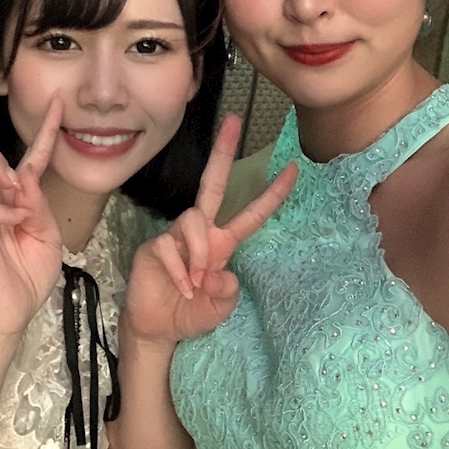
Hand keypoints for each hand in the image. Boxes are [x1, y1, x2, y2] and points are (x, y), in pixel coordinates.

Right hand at [0, 64, 63, 339]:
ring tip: (12, 185)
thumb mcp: (44, 230)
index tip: (57, 99)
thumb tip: (22, 173)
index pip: (18, 154)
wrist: (11, 313)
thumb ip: (35, 199)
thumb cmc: (25, 273)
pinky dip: (1, 209)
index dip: (42, 127)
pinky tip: (14, 223)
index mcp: (5, 194)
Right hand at [124, 115, 296, 345]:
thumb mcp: (222, 307)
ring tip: (196, 282)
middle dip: (223, 151)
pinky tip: (182, 288)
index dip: (272, 194)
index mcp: (221, 244)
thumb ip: (228, 290)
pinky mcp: (154, 247)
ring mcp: (175, 237)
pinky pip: (169, 246)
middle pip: (212, 184)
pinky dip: (180, 271)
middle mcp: (199, 233)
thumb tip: (218, 271)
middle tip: (235, 119)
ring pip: (192, 220)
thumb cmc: (192, 313)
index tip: (294, 169)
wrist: (158, 328)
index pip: (251, 214)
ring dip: (198, 253)